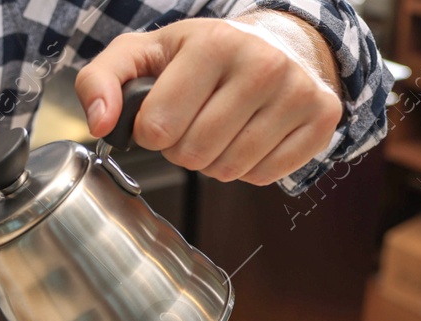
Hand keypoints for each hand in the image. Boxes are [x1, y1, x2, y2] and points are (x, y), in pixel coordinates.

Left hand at [76, 13, 343, 185]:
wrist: (276, 43)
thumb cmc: (201, 55)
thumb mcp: (144, 53)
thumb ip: (101, 80)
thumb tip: (99, 123)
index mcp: (214, 44)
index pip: (158, 128)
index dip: (152, 131)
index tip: (164, 112)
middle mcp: (263, 65)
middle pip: (194, 154)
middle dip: (184, 148)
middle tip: (194, 121)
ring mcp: (297, 92)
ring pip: (229, 170)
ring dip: (214, 161)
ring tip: (221, 128)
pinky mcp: (321, 119)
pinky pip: (263, 176)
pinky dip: (249, 167)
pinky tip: (251, 136)